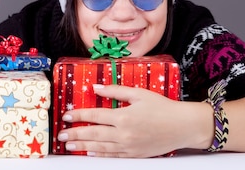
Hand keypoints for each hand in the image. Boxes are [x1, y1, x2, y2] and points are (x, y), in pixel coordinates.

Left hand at [58, 84, 207, 157]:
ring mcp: (129, 147)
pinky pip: (113, 156)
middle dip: (75, 134)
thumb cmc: (162, 107)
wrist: (182, 126)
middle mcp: (124, 134)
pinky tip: (90, 153)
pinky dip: (99, 155)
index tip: (67, 115)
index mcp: (123, 116)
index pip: (95, 116)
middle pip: (93, 134)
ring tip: (69, 145)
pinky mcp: (135, 155)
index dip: (79, 115)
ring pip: (100, 147)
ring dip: (83, 146)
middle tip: (61, 134)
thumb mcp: (138, 93)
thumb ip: (115, 91)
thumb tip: (95, 88)